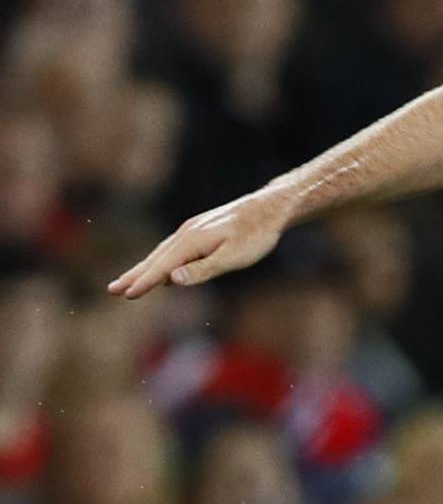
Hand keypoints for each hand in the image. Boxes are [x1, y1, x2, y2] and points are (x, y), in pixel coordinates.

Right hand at [106, 192, 289, 296]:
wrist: (269, 208)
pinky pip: (174, 249)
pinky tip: (164, 271)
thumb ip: (204, 269)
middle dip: (135, 275)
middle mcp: (186, 234)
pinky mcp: (200, 231)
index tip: (126, 294)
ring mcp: (192, 230)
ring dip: (145, 268)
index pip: (162, 267)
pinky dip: (162, 261)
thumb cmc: (256, 235)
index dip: (144, 282)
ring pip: (163, 253)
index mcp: (191, 242)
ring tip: (130, 282)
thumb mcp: (233, 257)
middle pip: (155, 259)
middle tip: (112, 290)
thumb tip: (173, 280)